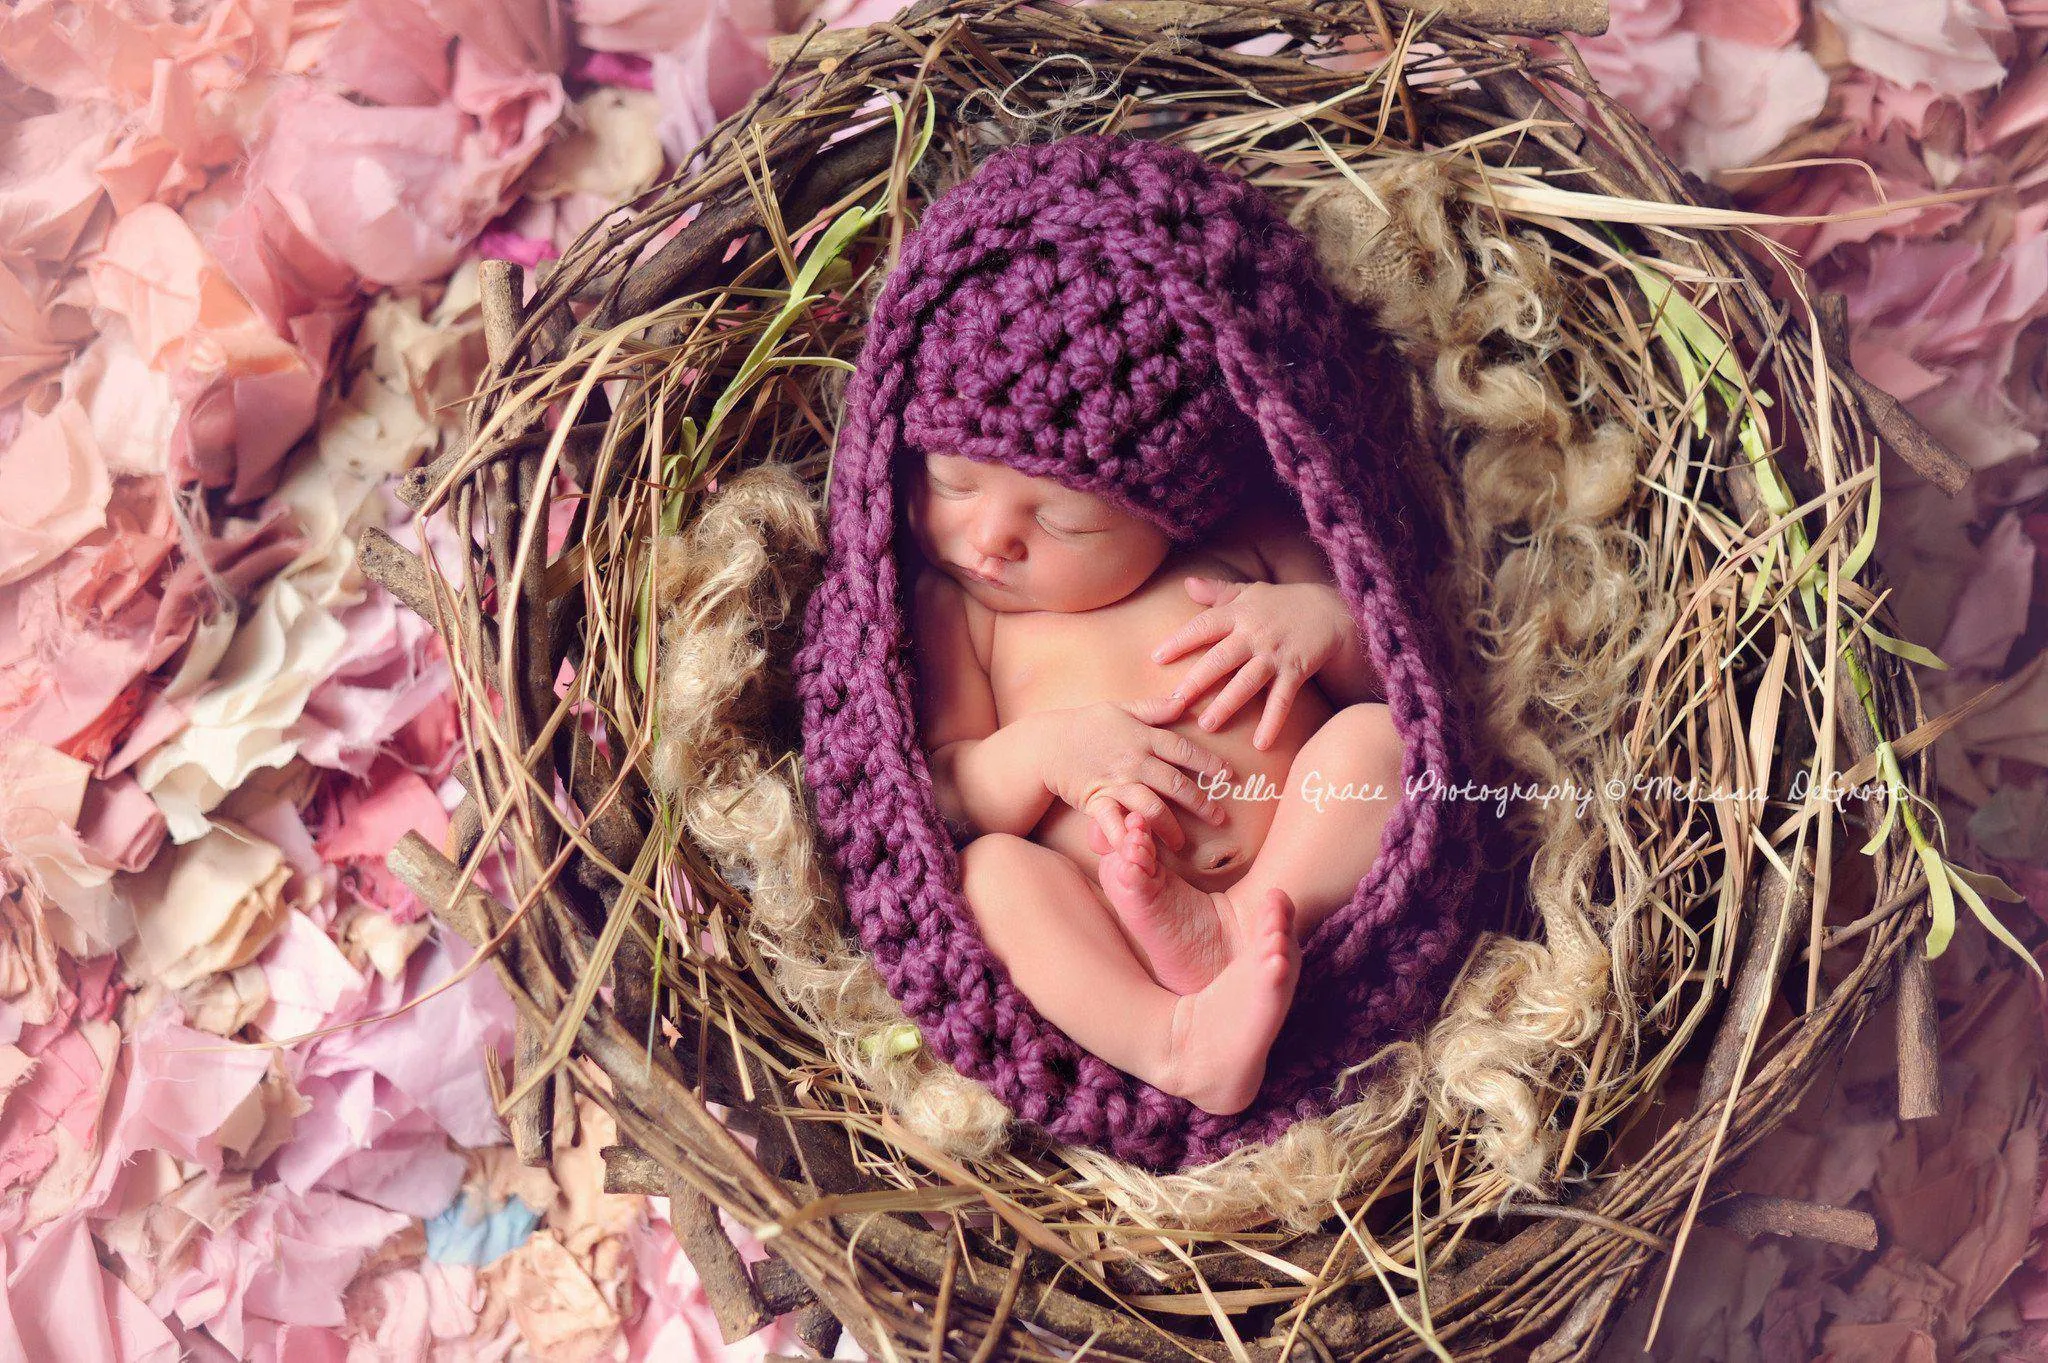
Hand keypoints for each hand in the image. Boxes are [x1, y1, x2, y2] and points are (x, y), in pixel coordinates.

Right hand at [1027, 699, 1235, 853]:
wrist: (1049, 744)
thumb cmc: (1088, 725)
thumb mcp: (1122, 708)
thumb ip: (1154, 708)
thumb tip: (1185, 700)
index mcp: (1143, 737)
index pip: (1183, 750)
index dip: (1208, 762)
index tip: (1227, 775)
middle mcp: (1134, 761)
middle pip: (1175, 784)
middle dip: (1200, 803)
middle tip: (1218, 818)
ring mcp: (1116, 782)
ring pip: (1151, 806)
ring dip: (1170, 827)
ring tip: (1183, 844)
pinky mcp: (1098, 801)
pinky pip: (1113, 821)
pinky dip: (1125, 836)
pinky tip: (1138, 849)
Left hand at [1151, 578, 1350, 749]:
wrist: (1332, 609)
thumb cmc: (1282, 603)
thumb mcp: (1250, 591)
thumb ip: (1217, 591)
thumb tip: (1187, 582)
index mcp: (1239, 614)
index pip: (1204, 626)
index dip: (1180, 640)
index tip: (1155, 658)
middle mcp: (1255, 634)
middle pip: (1221, 658)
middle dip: (1197, 680)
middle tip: (1175, 702)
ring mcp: (1275, 654)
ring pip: (1248, 682)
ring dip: (1228, 704)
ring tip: (1207, 725)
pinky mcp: (1296, 670)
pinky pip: (1282, 699)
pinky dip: (1272, 721)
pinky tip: (1260, 744)